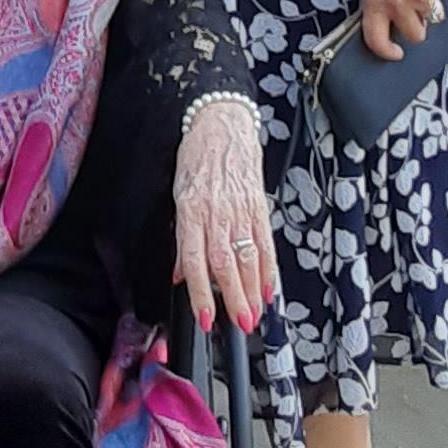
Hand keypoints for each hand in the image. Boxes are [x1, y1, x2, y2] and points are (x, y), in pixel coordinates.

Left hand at [172, 102, 276, 333]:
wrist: (221, 123)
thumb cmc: (197, 157)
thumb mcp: (178, 194)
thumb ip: (182, 239)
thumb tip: (181, 274)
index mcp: (191, 211)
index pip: (196, 260)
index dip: (201, 292)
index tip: (206, 317)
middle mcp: (217, 213)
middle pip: (225, 263)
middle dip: (234, 298)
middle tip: (240, 324)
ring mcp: (240, 210)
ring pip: (248, 257)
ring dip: (253, 290)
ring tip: (255, 314)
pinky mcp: (259, 206)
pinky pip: (265, 242)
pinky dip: (268, 268)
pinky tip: (269, 288)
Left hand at [356, 0, 447, 61]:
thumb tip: (387, 10)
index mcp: (376, 1)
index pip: (378, 40)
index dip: (386, 51)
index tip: (394, 52)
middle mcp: (400, 4)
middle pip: (415, 35)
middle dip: (415, 28)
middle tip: (412, 14)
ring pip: (432, 12)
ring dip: (426, 2)